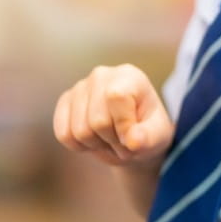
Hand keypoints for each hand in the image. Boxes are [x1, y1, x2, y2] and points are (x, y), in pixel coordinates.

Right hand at [53, 64, 174, 167]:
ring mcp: (80, 87)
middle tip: (123, 141)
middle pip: (97, 121)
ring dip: (96, 145)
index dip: (123, 125)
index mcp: (128, 76)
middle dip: (112, 141)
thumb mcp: (157, 136)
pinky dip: (78, 145)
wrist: (130, 136)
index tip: (133, 136)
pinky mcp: (65, 102)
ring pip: (78, 131)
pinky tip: (93, 139)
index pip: (115, 97)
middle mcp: (101, 75)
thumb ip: (148, 137)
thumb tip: (133, 141)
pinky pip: (63, 133)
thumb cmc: (147, 131)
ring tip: (110, 139)